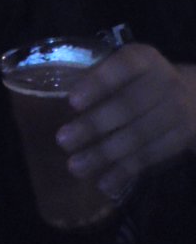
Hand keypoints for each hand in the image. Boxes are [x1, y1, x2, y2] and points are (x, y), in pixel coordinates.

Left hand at [55, 44, 195, 198]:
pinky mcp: (183, 138)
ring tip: (75, 167)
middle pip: (127, 106)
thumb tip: (60, 97)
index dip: (98, 84)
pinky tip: (104, 183)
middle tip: (63, 140)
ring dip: (104, 154)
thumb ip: (104, 79)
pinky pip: (151, 157)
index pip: (122, 67)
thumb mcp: (131, 69)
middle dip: (93, 125)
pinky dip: (126, 172)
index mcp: (145, 59)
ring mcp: (177, 111)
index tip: (72, 102)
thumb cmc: (146, 81)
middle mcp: (165, 82)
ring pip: (138, 136)